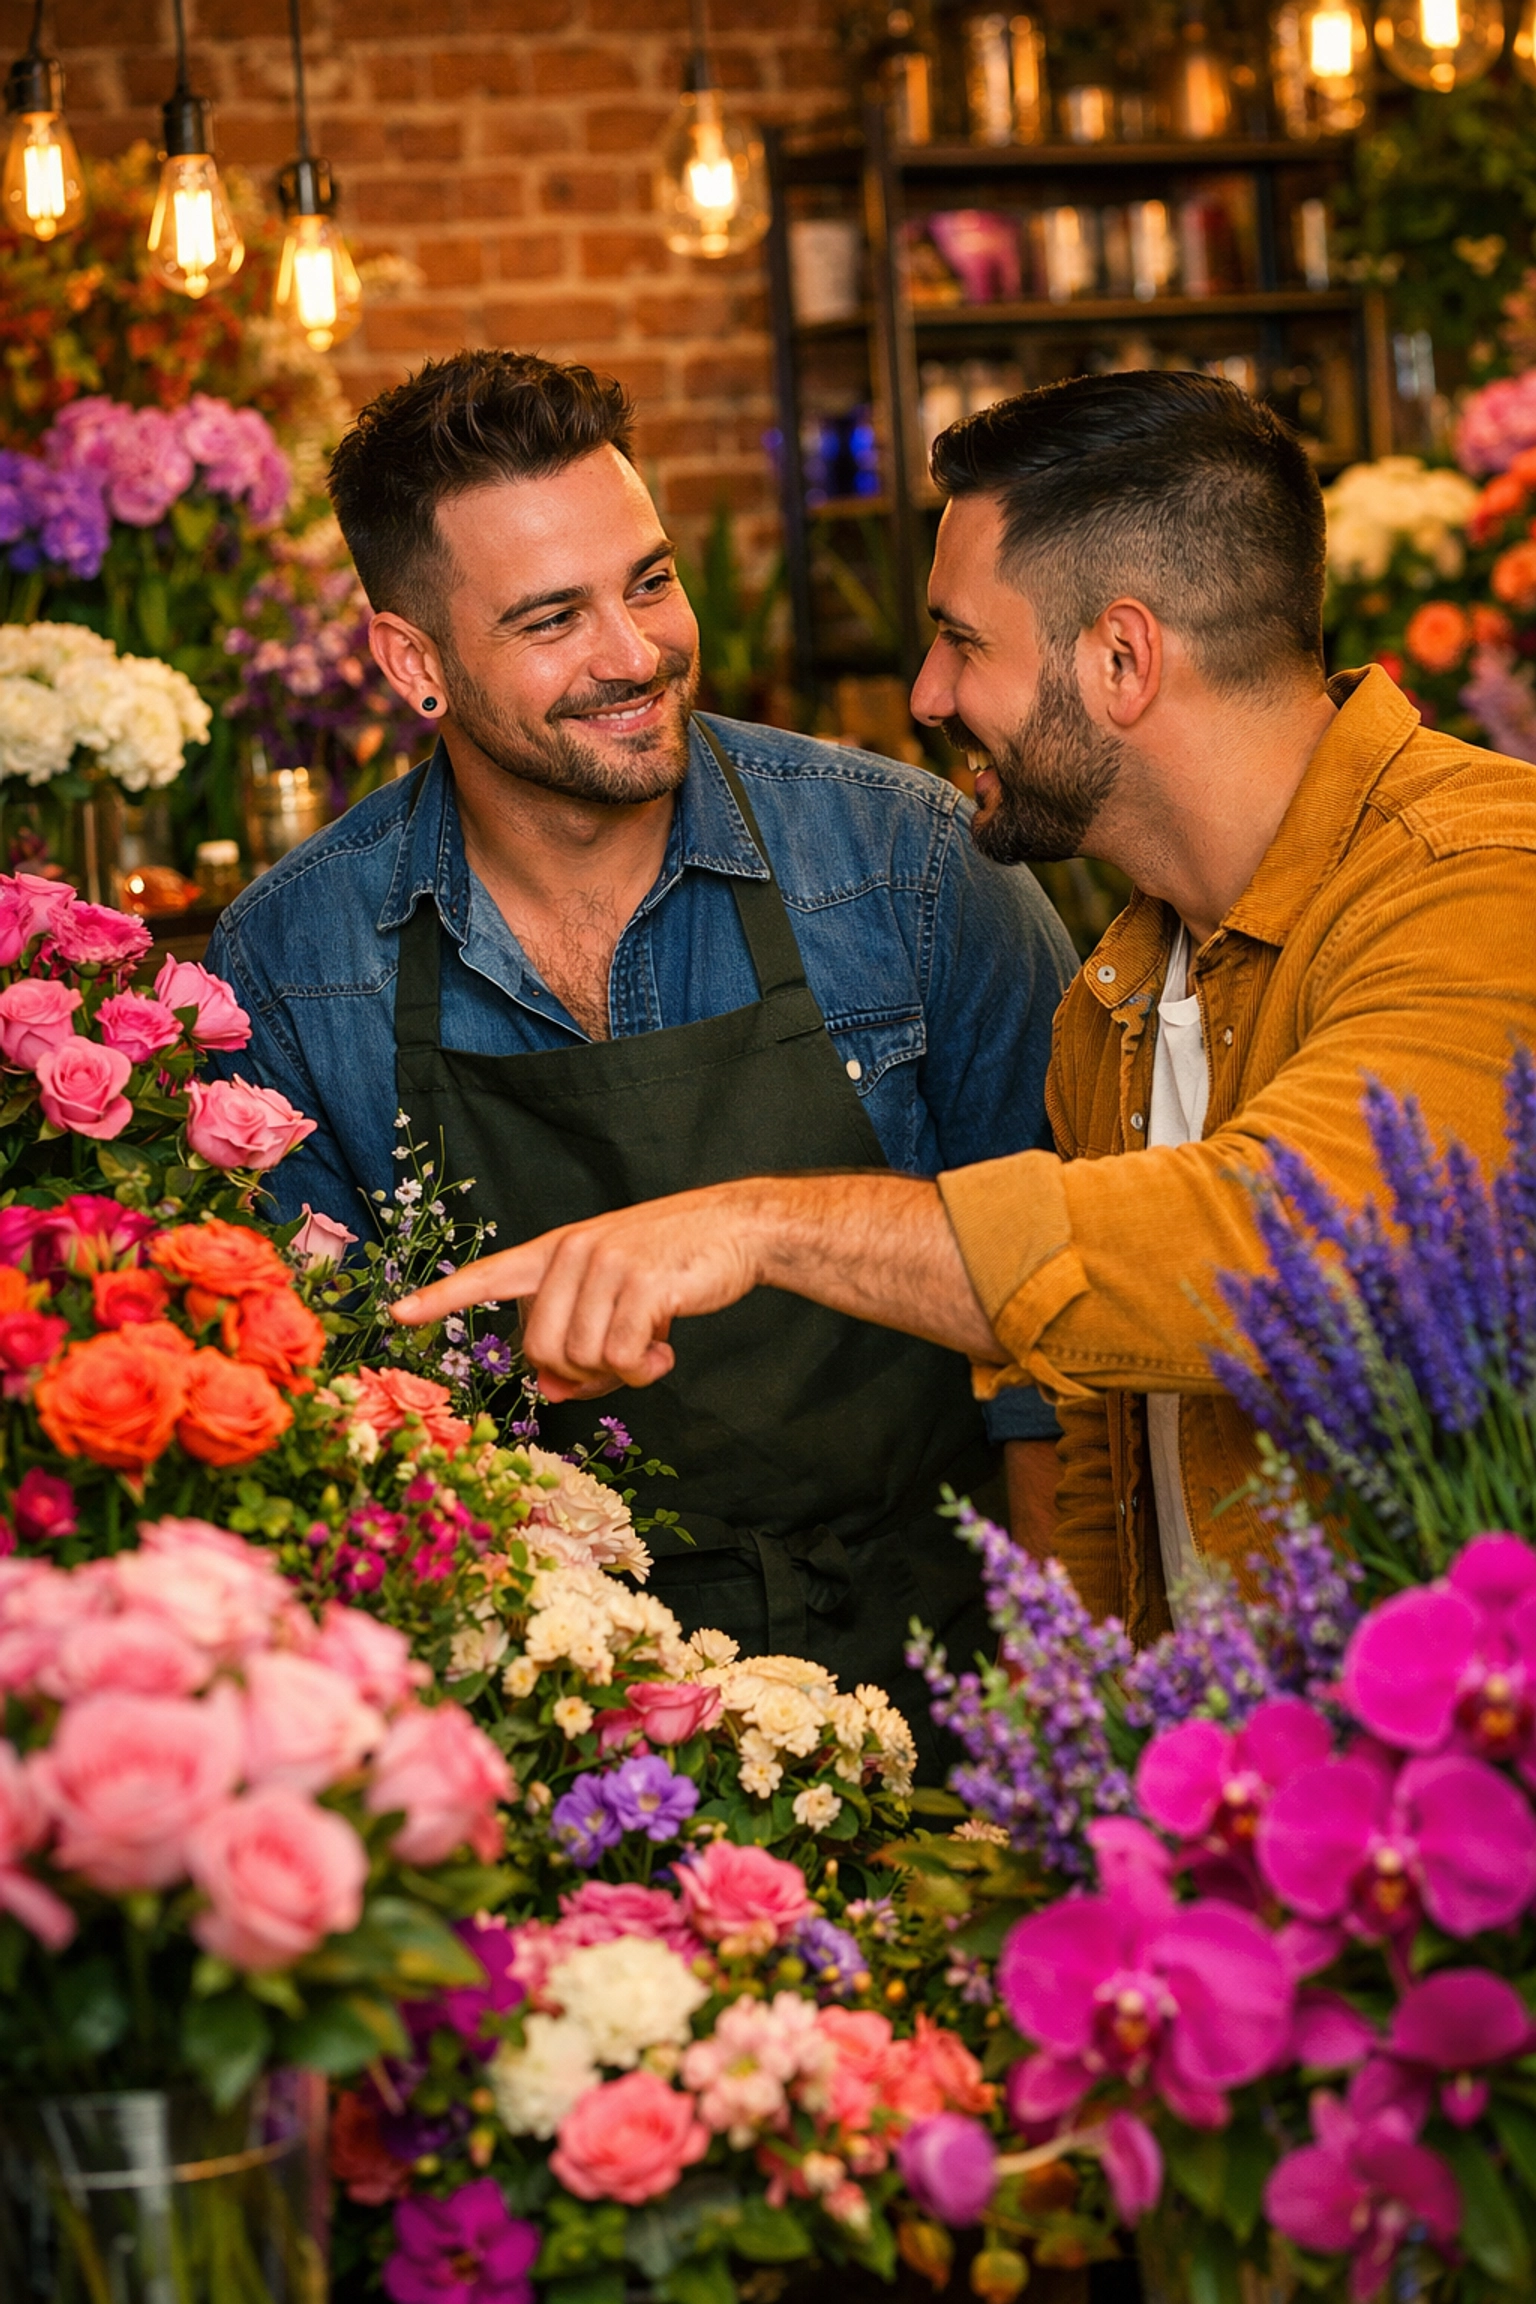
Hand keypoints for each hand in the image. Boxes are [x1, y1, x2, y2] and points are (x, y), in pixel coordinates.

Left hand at [390, 1183, 766, 1400]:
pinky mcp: (642, 1282)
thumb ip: (578, 1340)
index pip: (489, 1274)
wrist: (737, 1228)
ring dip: (619, 1374)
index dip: (443, 1298)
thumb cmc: (675, 1267)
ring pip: (581, 1358)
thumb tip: (549, 1391)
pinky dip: (646, 1370)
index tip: (398, 1315)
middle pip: (540, 1349)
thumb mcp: (618, 1300)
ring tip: (652, 1350)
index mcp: (558, 1250)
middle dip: (577, 1376)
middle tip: (618, 1368)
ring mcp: (606, 1263)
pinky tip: (668, 1350)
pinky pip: (622, 1357)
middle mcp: (573, 1251)